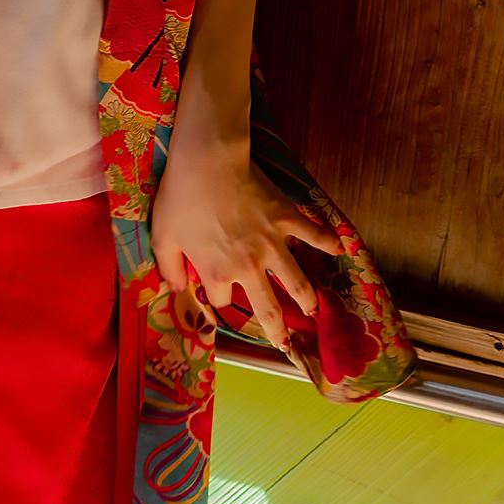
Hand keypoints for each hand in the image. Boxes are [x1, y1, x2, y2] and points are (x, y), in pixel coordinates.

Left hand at [149, 129, 340, 353]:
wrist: (208, 162)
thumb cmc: (181, 198)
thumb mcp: (163, 237)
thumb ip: (170, 269)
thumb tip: (178, 289)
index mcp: (217, 274)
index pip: (221, 299)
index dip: (218, 295)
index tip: (216, 287)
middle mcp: (249, 267)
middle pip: (267, 308)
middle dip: (276, 329)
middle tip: (284, 341)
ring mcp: (272, 244)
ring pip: (296, 282)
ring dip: (306, 299)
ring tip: (313, 310)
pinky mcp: (287, 218)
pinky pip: (312, 234)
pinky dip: (328, 243)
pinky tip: (339, 250)